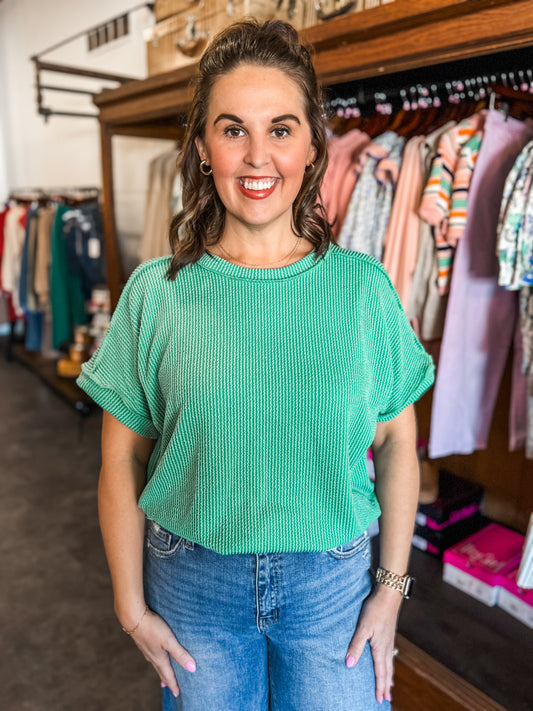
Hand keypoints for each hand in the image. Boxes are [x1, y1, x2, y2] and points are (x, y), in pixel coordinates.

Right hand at [126, 608, 195, 698]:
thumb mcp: (169, 641)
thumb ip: (180, 654)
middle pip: (160, 671)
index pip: (168, 675)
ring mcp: (146, 649)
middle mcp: (152, 656)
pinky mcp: (142, 641)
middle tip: (169, 688)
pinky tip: (154, 654)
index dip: (173, 685)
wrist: (133, 617)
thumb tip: (192, 669)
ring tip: (162, 673)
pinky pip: (150, 654)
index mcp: (159, 658)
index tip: (177, 694)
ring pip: (155, 663)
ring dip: (160, 670)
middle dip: (166, 679)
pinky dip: (155, 659)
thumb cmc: (152, 628)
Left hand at [345, 587, 401, 703]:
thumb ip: (356, 646)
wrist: (389, 594)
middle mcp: (387, 646)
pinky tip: (387, 659)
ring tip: (390, 684)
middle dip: (386, 685)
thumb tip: (349, 664)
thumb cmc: (374, 609)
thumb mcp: (363, 627)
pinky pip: (390, 653)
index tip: (380, 699)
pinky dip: (389, 663)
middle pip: (387, 670)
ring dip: (389, 675)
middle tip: (387, 699)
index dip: (379, 686)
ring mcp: (389, 639)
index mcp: (380, 648)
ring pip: (390, 662)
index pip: (380, 672)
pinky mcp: (389, 633)